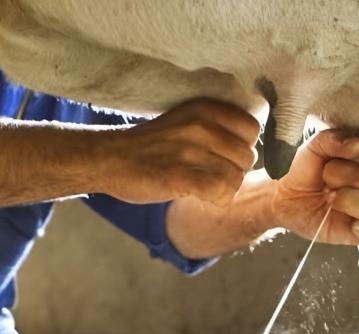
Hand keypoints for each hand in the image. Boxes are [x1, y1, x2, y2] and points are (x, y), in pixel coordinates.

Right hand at [95, 98, 260, 205]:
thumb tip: (250, 148)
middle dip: (234, 171)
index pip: (251, 129)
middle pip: (247, 156)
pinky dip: (217, 200)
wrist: (108, 158)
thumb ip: (215, 128)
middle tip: (212, 176)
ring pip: (236, 177)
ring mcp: (190, 151)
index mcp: (204, 109)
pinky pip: (221, 192)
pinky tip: (201, 197)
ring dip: (225, 189)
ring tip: (205, 187)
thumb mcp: (184, 121)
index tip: (225, 157)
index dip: (242, 147)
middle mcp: (200, 126)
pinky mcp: (179, 176)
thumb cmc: (148, 145)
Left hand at [272, 130, 358, 250]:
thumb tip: (358, 144)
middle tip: (325, 178)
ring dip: (350, 201)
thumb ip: (333, 139)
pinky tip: (354, 226)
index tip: (336, 157)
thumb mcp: (314, 147)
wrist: (285, 196)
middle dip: (343, 177)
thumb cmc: (306, 170)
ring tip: (330, 199)